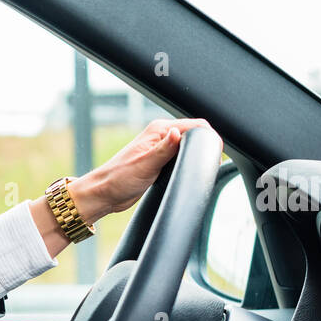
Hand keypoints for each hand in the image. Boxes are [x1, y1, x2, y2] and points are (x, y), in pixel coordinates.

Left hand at [29, 118, 213, 255]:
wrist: (104, 195)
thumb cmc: (119, 179)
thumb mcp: (145, 164)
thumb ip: (165, 148)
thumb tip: (179, 133)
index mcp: (159, 130)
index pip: (195, 125)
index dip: (209, 136)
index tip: (216, 150)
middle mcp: (161, 136)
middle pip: (194, 134)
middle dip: (206, 144)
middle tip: (214, 160)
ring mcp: (161, 149)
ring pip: (188, 146)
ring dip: (197, 153)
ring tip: (205, 164)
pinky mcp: (160, 162)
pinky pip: (180, 158)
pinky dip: (188, 162)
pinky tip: (191, 170)